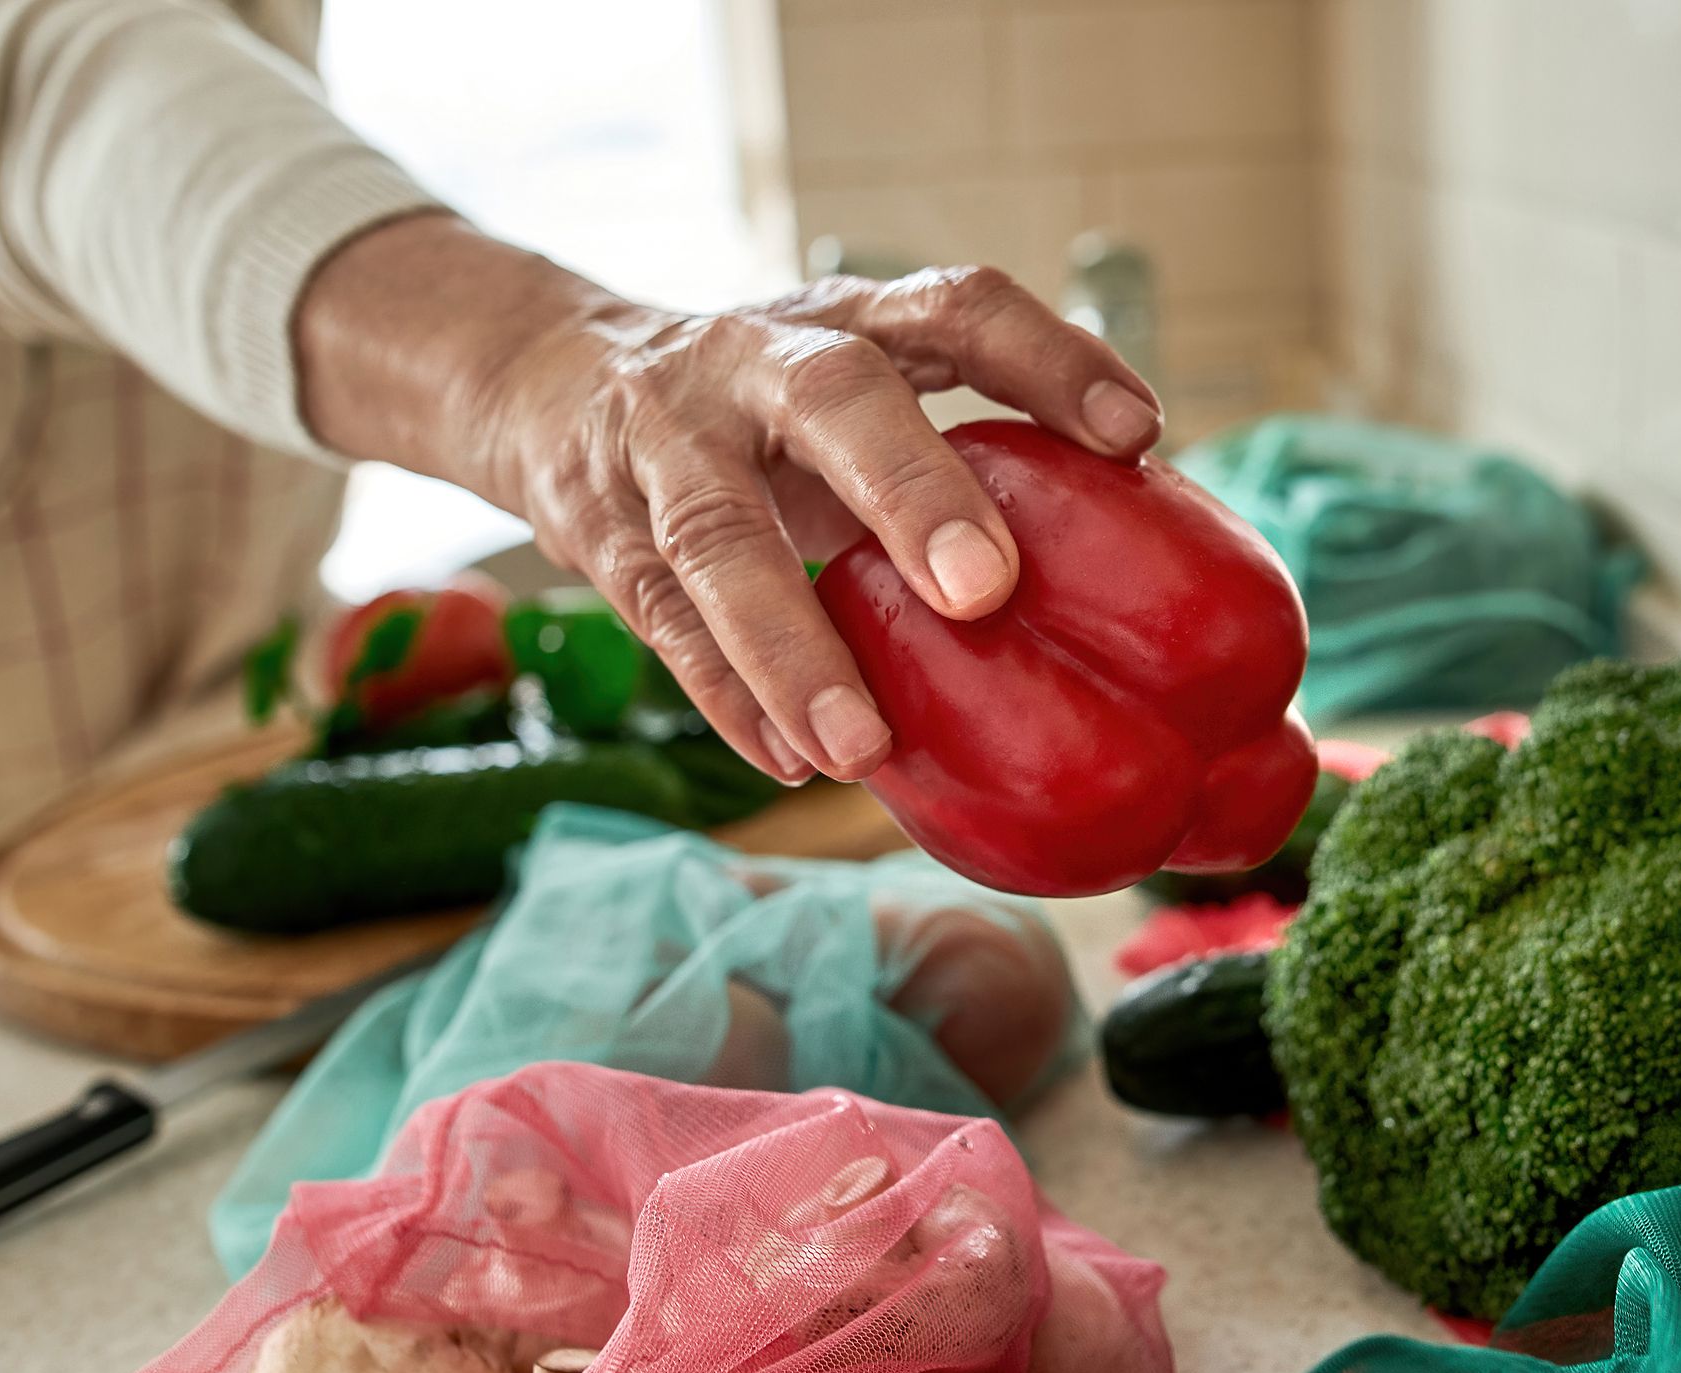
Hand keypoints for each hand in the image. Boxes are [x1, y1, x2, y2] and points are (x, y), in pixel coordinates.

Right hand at [295, 215, 1163, 782]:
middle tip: (985, 590)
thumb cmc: (762, 410)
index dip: (1048, 358)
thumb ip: (960, 459)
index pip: (958, 305)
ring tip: (862, 747)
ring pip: (717, 536)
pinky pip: (661, 620)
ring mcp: (664, 443)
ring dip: (791, 645)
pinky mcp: (602, 531)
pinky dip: (725, 694)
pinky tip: (788, 760)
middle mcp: (755, 363)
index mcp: (847, 320)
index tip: (1134, 434)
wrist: (547, 378)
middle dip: (910, 489)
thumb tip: (1130, 577)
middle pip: (835, 399)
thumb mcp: (857, 394)